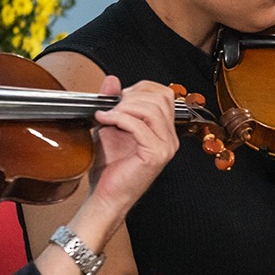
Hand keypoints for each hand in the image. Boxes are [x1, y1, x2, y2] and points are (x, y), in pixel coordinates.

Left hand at [88, 75, 178, 215]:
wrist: (105, 195)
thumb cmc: (109, 167)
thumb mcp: (110, 126)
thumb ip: (113, 102)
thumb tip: (112, 79)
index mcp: (164, 130)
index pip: (164, 94)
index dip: (141, 88)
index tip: (120, 96)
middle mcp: (170, 138)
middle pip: (160, 98)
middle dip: (132, 96)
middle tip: (112, 105)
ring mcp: (165, 147)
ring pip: (152, 110)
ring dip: (125, 107)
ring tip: (108, 114)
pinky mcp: (155, 155)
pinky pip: (140, 126)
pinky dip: (120, 119)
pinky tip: (105, 120)